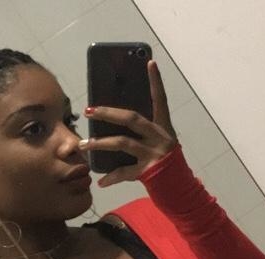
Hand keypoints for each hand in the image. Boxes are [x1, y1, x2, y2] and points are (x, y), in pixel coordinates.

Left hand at [80, 60, 176, 187]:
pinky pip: (124, 172)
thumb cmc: (166, 164)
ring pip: (122, 143)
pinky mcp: (147, 171)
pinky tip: (101, 181)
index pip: (160, 99)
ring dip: (100, 144)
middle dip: (108, 113)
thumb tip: (116, 120)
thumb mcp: (160, 143)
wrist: (180, 189)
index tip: (150, 62)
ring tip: (83, 144)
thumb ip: (145, 132)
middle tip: (88, 111)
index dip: (156, 81)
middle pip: (132, 118)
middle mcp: (159, 137)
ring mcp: (153, 154)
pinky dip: (111, 178)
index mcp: (164, 127)